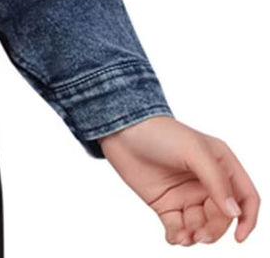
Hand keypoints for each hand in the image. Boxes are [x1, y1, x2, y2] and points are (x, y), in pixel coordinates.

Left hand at [97, 115, 258, 244]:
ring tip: (183, 236)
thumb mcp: (194, 152)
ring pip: (201, 226)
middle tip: (199, 235)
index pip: (246, 197)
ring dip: (196, 236)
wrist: (121, 130)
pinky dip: (178, 237)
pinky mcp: (166, 203)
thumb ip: (216, 181)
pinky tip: (174, 237)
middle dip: (213, 230)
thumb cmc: (160, 132)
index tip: (239, 237)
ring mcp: (186, 194)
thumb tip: (234, 212)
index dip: (247, 219)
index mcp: (221, 165)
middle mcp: (207, 183)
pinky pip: (178, 228)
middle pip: (222, 217)